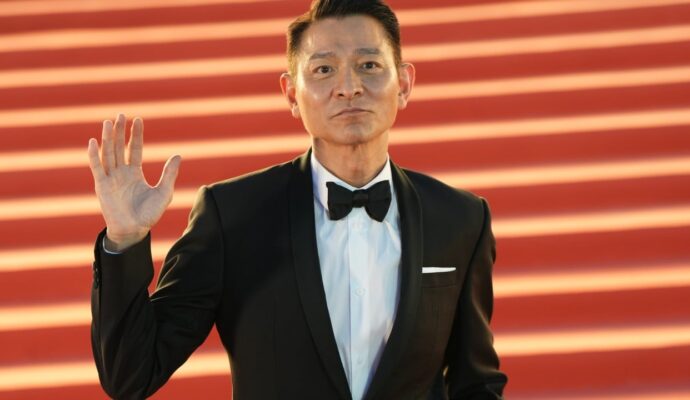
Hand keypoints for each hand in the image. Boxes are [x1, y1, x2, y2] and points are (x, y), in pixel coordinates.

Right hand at [87, 114, 180, 250]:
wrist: (134, 231)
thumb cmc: (149, 214)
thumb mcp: (164, 192)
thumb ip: (169, 174)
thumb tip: (178, 155)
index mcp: (135, 173)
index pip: (135, 149)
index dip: (136, 135)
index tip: (138, 120)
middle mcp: (121, 173)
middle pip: (119, 147)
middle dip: (120, 132)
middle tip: (121, 115)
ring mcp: (111, 178)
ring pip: (108, 153)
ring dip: (108, 138)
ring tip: (109, 122)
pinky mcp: (102, 186)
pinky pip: (97, 168)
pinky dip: (94, 155)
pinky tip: (94, 141)